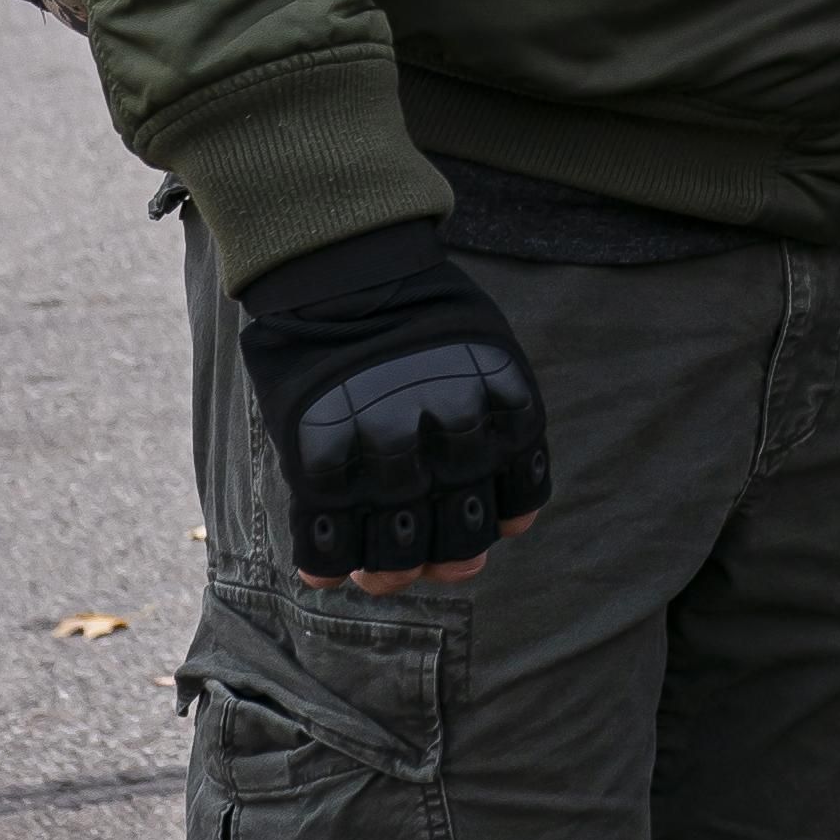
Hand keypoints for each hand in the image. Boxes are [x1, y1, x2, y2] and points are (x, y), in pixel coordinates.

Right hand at [232, 225, 550, 593]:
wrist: (345, 268)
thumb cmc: (421, 314)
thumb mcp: (489, 354)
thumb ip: (500, 427)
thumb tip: (512, 524)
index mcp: (502, 410)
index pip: (519, 503)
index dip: (500, 524)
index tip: (483, 525)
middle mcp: (450, 436)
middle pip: (460, 539)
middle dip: (448, 560)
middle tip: (429, 562)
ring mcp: (383, 449)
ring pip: (397, 552)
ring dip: (388, 571)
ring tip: (377, 571)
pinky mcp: (321, 455)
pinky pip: (324, 532)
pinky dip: (325, 561)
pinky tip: (327, 571)